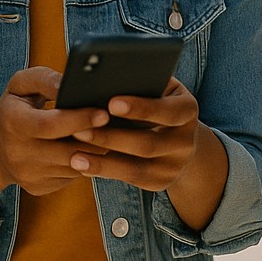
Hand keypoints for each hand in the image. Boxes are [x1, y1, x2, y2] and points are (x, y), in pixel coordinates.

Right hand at [0, 66, 108, 197]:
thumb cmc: (13, 109)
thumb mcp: (20, 86)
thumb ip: (44, 79)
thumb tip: (68, 83)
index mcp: (12, 122)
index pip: (49, 125)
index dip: (79, 119)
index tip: (104, 113)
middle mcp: (18, 153)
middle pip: (67, 150)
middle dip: (96, 139)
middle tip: (116, 125)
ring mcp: (29, 174)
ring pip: (75, 166)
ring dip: (95, 152)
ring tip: (108, 135)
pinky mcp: (39, 188)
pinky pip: (72, 177)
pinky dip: (85, 163)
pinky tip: (90, 149)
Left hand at [66, 79, 201, 191]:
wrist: (177, 135)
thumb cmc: (156, 99)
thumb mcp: (157, 87)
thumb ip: (140, 83)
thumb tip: (105, 77)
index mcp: (187, 109)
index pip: (167, 110)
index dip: (141, 108)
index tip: (111, 103)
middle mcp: (186, 141)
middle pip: (147, 143)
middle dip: (111, 137)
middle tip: (79, 130)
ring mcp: (175, 166)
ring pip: (137, 167)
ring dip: (102, 161)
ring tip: (74, 154)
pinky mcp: (161, 182)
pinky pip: (130, 179)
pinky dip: (104, 171)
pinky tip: (82, 165)